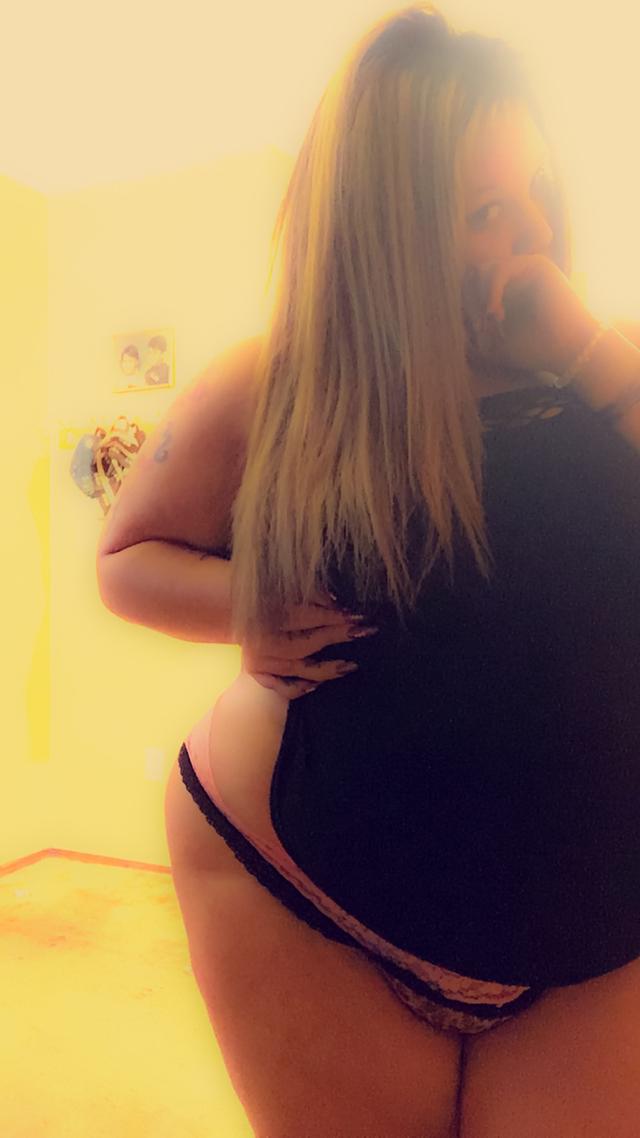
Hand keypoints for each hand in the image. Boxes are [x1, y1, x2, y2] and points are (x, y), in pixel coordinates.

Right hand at [240, 589, 377, 699]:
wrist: (223, 608)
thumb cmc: (261, 596)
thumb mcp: (281, 587)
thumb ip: (309, 593)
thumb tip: (337, 601)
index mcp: (265, 611)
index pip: (306, 615)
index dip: (334, 616)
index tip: (359, 616)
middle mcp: (260, 638)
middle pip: (305, 642)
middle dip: (337, 636)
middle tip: (365, 632)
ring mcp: (258, 658)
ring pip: (297, 668)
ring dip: (326, 668)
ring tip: (351, 666)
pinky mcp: (256, 672)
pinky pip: (281, 686)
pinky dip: (300, 688)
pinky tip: (317, 684)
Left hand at [462, 254, 600, 378]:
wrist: (568, 353)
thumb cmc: (532, 351)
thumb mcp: (489, 347)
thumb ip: (465, 336)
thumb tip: (436, 327)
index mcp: (501, 293)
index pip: (467, 288)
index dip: (463, 309)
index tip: (472, 334)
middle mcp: (512, 277)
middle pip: (471, 277)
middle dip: (468, 303)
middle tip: (480, 328)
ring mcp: (524, 269)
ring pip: (482, 270)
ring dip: (479, 298)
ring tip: (490, 322)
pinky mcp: (536, 264)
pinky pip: (499, 269)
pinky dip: (491, 291)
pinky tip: (495, 312)